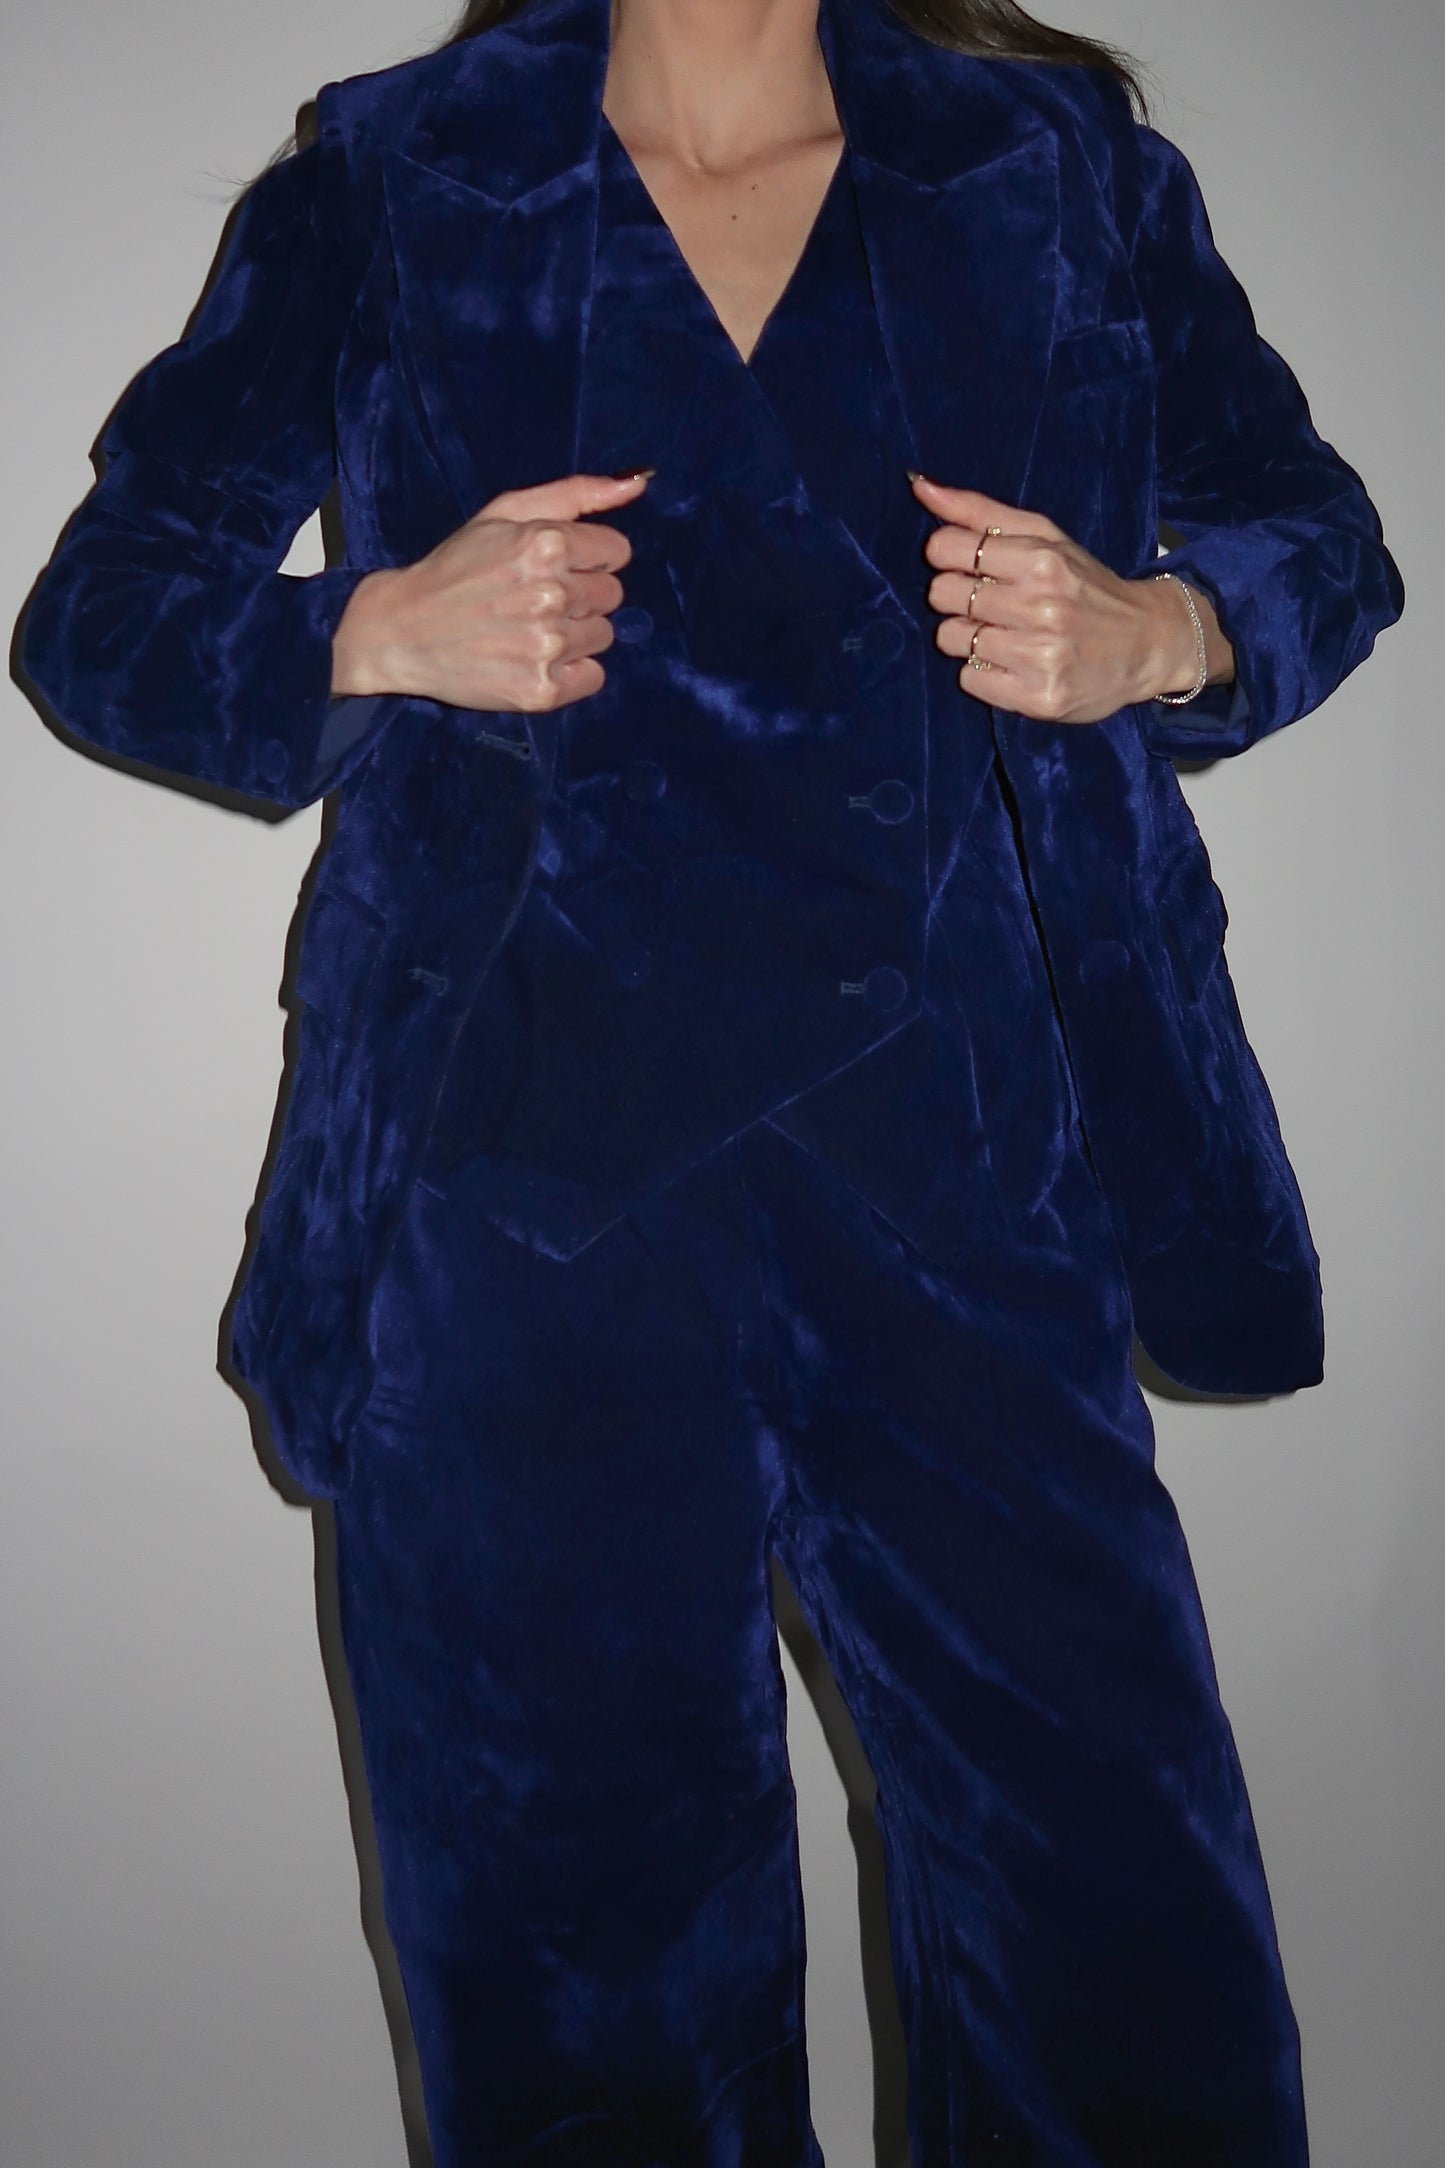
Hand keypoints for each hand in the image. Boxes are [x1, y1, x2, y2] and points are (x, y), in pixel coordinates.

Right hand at [330, 470, 651, 710]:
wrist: (400, 630)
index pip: (617, 552)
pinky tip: (534, 659)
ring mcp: (547, 646)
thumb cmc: (455, 566)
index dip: (587, 559)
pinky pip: (593, 678)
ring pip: (604, 636)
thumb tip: (640, 481)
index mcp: (546, 544)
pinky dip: (571, 672)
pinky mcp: (542, 689)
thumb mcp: (505, 512)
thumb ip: (575, 493)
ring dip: (575, 633)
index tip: (553, 567)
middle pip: (612, 595)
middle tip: (534, 600)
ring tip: (529, 630)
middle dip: (580, 595)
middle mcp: (552, 595)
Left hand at [911, 477, 1233, 723]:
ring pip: (951, 639)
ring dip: (968, 637)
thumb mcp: (1045, 538)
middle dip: (956, 598)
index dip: (946, 557)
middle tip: (990, 603)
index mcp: (1043, 561)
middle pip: (942, 596)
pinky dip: (982, 672)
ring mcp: (1041, 656)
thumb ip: (980, 513)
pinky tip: (1012, 663)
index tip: (969, 566)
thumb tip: (919, 486)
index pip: (946, 549)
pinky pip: (970, 679)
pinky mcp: (1038, 698)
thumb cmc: (1086, 585)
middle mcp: (1042, 608)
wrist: (1148, 644)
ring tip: (1004, 635)